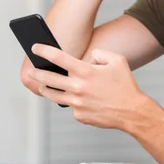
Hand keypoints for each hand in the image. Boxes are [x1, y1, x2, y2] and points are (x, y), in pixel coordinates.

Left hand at [28, 44, 146, 129]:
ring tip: (42, 85)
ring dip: (45, 89)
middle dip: (36, 72)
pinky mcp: (79, 115)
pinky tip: (78, 99)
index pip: (58, 58)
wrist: (132, 111)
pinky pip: (71, 106)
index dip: (43, 51)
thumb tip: (88, 58)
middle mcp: (78, 87)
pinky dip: (72, 101)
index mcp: (85, 72)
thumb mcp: (117, 60)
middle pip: (48, 78)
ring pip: (53, 95)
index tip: (35, 48)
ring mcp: (77, 103)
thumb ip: (100, 54)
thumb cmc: (125, 85)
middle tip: (32, 70)